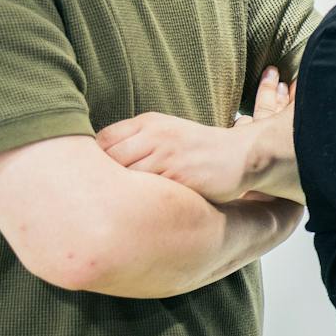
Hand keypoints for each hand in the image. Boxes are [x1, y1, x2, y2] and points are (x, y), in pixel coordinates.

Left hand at [96, 68, 292, 203]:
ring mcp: (166, 155)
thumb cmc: (199, 150)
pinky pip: (147, 193)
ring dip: (118, 195)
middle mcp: (155, 135)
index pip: (103, 140)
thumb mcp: (167, 132)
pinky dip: (139, 203)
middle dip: (101, 181)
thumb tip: (99, 161)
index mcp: (148, 122)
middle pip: (108, 160)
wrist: (241, 157)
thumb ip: (136, 141)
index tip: (95, 180)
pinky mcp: (178, 176)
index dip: (93, 162)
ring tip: (114, 210)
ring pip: (124, 177)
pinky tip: (138, 212)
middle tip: (99, 199)